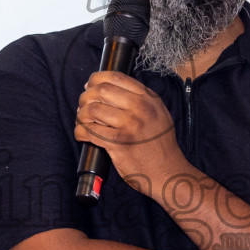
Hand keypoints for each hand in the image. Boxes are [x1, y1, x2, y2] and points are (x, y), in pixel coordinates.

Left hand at [74, 72, 183, 192]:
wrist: (168, 172)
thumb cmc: (160, 145)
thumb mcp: (158, 113)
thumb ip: (138, 99)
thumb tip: (103, 88)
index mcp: (148, 98)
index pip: (116, 77)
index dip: (96, 79)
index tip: (90, 87)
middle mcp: (140, 108)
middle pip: (101, 90)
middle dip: (86, 97)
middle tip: (83, 107)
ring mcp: (130, 125)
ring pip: (93, 109)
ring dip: (81, 115)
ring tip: (84, 122)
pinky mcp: (119, 143)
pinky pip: (90, 131)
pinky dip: (80, 132)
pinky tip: (82, 135)